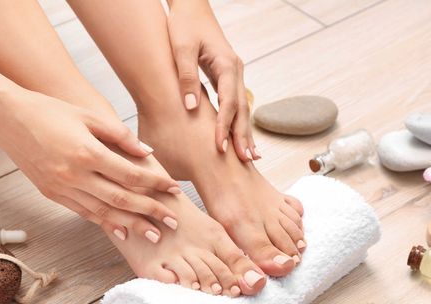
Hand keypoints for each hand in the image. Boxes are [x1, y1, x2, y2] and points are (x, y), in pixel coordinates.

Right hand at [0, 89, 180, 241]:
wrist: (7, 119)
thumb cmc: (50, 111)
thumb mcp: (88, 116)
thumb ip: (121, 135)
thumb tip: (147, 154)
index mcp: (87, 152)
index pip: (131, 175)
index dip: (156, 184)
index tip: (174, 190)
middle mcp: (74, 175)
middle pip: (121, 199)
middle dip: (150, 212)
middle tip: (173, 222)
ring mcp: (62, 188)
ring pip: (104, 212)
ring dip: (131, 225)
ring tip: (153, 235)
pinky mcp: (52, 195)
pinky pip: (84, 213)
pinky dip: (105, 223)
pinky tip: (122, 231)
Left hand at [167, 0, 258, 161]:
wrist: (190, 7)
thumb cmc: (184, 24)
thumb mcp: (181, 48)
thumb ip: (186, 77)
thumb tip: (191, 106)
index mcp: (226, 64)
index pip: (229, 102)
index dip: (225, 126)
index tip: (220, 147)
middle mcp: (235, 71)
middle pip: (242, 109)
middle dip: (244, 136)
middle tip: (246, 161)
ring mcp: (234, 75)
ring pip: (243, 109)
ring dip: (245, 133)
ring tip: (249, 158)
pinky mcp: (228, 78)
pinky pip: (236, 105)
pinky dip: (239, 123)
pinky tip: (240, 139)